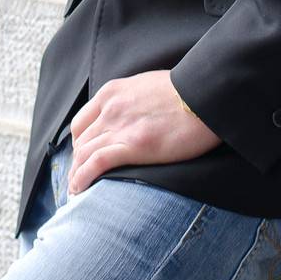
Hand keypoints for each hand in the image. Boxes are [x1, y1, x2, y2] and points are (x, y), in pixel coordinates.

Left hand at [67, 69, 221, 194]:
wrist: (205, 94)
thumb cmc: (187, 91)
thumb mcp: (148, 86)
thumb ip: (133, 100)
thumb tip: (134, 116)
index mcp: (113, 92)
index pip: (82, 122)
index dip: (80, 143)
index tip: (84, 157)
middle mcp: (110, 108)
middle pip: (80, 141)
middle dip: (77, 162)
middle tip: (79, 180)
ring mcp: (119, 126)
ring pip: (83, 154)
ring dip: (76, 175)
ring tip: (76, 193)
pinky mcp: (132, 145)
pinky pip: (95, 163)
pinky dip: (82, 178)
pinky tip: (79, 190)